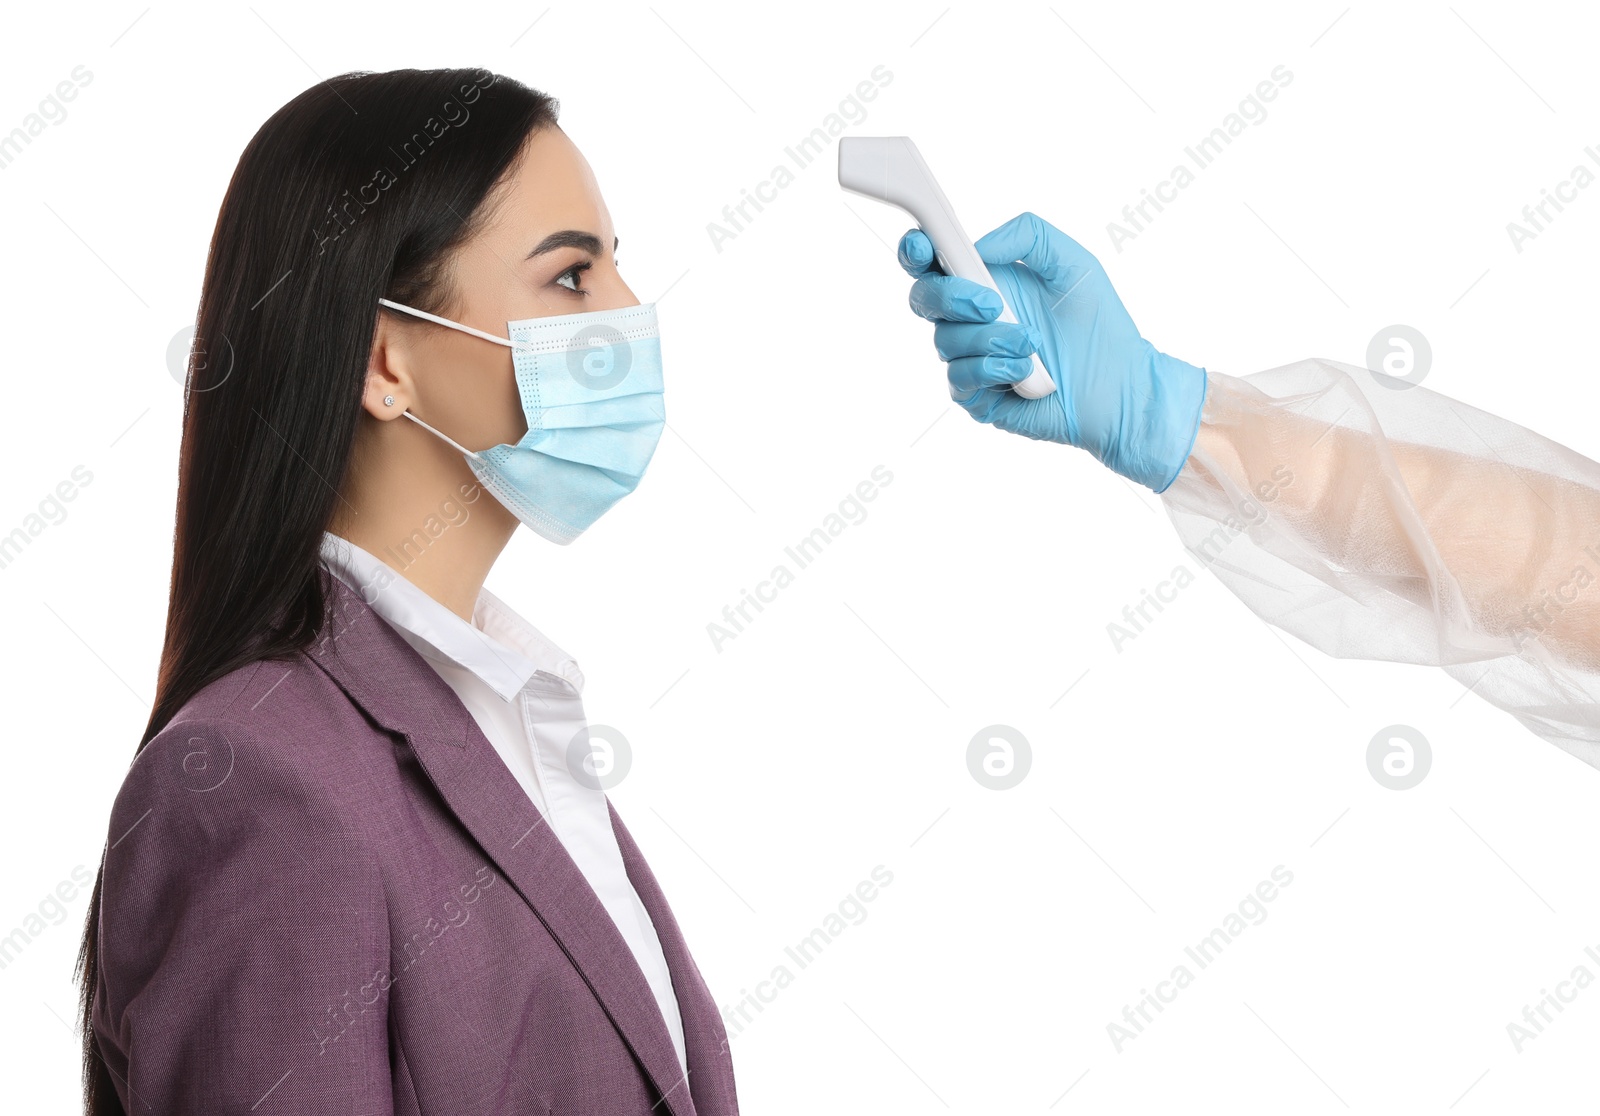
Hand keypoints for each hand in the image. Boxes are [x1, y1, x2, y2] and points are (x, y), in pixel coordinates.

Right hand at [898, 211, 1207, 492]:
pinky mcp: (976, 395)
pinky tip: (1025, 370)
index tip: (924, 249)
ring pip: (945, 342)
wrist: (1119, 385)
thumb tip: (977, 246)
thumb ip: (1027, 236)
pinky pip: (960, 379)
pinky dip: (992, 369)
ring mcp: (970, 358)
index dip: (916, 252)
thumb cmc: (1098, 325)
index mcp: (984, 282)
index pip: (932, 262)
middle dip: (950, 297)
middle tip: (992, 303)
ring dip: (989, 339)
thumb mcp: (1072, 263)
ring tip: (1032, 342)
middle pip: (923, 299)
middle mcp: (969, 319)